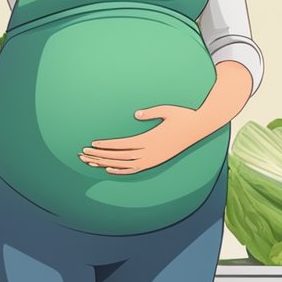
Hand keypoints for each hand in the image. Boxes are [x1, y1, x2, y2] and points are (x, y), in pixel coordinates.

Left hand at [80, 105, 204, 174]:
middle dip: (100, 156)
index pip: (123, 145)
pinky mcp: (155, 161)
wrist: (199, 128)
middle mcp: (150, 153)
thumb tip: (136, 114)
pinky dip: (121, 171)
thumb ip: (151, 113)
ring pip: (124, 165)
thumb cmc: (183, 116)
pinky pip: (135, 169)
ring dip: (106, 164)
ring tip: (90, 162)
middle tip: (83, 154)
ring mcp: (152, 159)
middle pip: (119, 157)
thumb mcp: (167, 110)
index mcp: (150, 139)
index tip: (91, 145)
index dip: (106, 146)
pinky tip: (109, 170)